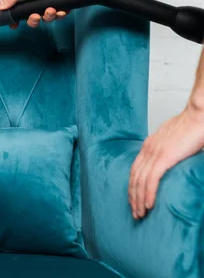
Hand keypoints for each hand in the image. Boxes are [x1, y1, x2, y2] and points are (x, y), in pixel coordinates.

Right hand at [0, 0, 84, 28]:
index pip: (18, 10)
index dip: (16, 19)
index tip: (14, 25)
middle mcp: (38, 0)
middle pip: (32, 18)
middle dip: (34, 20)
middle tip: (35, 16)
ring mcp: (50, 3)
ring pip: (46, 19)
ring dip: (48, 16)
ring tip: (51, 9)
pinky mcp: (61, 6)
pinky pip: (58, 17)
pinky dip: (59, 14)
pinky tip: (60, 9)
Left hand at [129, 103, 203, 218]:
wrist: (198, 115)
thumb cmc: (192, 126)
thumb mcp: (175, 140)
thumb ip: (171, 152)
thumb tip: (174, 161)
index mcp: (149, 145)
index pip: (135, 170)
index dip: (133, 186)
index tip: (134, 199)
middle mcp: (148, 149)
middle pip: (134, 177)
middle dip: (133, 197)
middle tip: (135, 212)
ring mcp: (154, 153)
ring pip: (140, 181)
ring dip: (139, 199)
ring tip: (140, 213)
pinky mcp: (164, 157)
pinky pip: (151, 179)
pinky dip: (148, 193)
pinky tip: (148, 204)